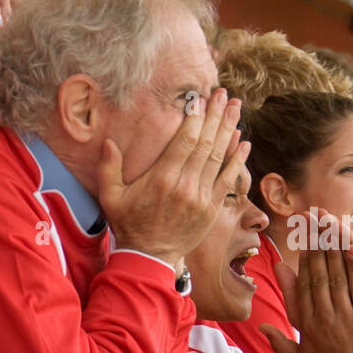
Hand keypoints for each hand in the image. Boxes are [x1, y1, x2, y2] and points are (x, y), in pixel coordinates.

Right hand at [97, 89, 245, 269]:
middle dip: (215, 116)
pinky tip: (244, 141)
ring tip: (235, 108)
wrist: (149, 257)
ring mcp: (201, 197)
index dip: (194, 118)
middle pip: (205, 143)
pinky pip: (228, 179)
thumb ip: (109, 169)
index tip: (200, 98)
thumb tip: (108, 142)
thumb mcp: (111, 198)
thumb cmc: (129, 225)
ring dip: (229, 130)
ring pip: (219, 157)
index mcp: (162, 179)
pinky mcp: (211, 208)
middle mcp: (185, 185)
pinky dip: (237, 159)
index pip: (184, 141)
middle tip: (223, 94)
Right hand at [259, 237, 352, 352]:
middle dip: (318, 246)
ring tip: (333, 226)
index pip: (304, 284)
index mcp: (307, 322)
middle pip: (319, 273)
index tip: (304, 241)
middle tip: (317, 223)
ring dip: (335, 249)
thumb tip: (260, 329)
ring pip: (338, 275)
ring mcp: (345, 314)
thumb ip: (278, 342)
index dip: (304, 260)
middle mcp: (324, 314)